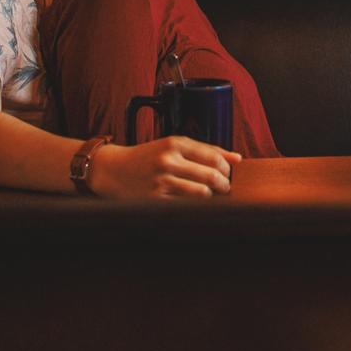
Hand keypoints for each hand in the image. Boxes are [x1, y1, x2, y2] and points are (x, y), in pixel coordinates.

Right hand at [87, 136, 241, 198]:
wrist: (113, 169)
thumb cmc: (146, 157)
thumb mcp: (172, 146)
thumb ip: (205, 150)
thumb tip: (237, 158)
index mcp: (174, 143)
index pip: (213, 156)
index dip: (226, 167)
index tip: (228, 173)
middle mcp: (168, 161)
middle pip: (211, 176)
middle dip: (223, 184)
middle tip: (224, 188)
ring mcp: (162, 181)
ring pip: (201, 193)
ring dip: (211, 197)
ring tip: (210, 196)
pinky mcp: (155, 200)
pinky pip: (186, 206)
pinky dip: (195, 207)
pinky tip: (194, 204)